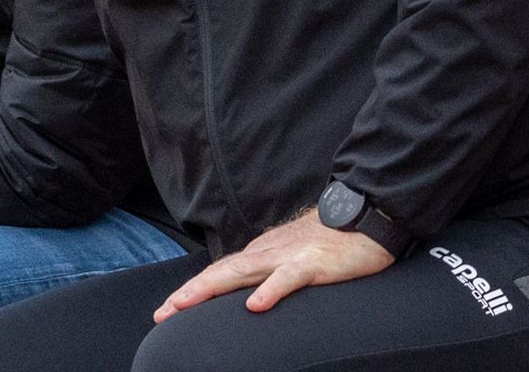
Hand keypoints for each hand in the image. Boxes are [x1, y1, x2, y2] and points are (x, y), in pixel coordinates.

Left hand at [153, 210, 394, 319]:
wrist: (366, 215)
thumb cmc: (331, 241)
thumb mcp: (293, 259)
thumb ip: (270, 273)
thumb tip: (250, 296)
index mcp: (261, 253)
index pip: (220, 274)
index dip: (193, 291)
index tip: (167, 310)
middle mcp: (266, 253)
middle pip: (220, 274)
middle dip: (188, 294)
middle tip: (162, 313)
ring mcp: (288, 256)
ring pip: (241, 273)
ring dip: (209, 289)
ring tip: (184, 304)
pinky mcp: (313, 263)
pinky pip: (288, 278)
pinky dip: (270, 290)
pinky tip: (254, 305)